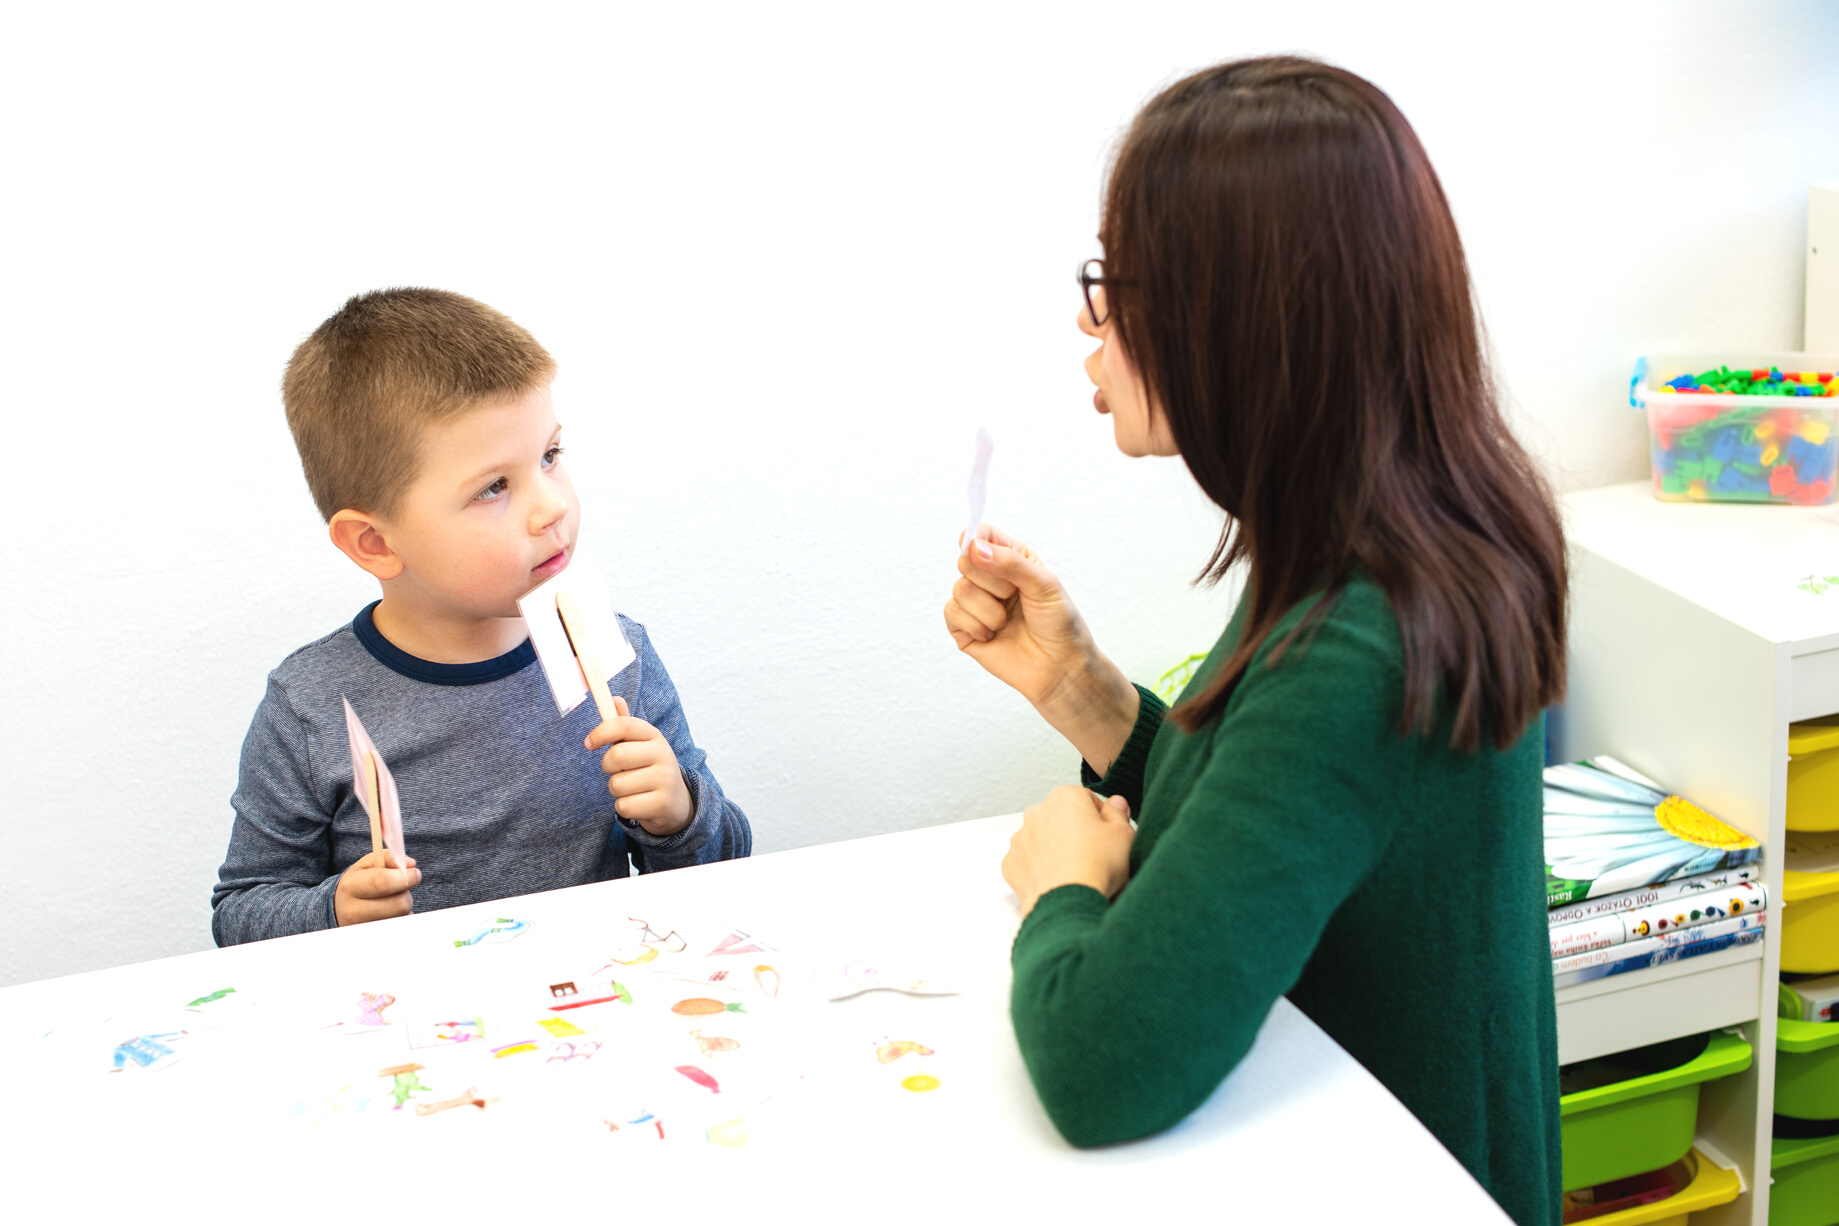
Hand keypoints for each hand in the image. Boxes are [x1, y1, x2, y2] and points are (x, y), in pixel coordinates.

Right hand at [334, 849, 419, 925]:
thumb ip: (388, 858)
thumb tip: (410, 864)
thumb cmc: (359, 883)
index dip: (405, 877)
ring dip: (404, 906)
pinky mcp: (373, 937)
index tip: (415, 873)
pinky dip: (401, 917)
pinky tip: (388, 913)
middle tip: (401, 887)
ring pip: (403, 915)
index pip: (382, 882)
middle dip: (406, 892)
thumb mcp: (366, 865)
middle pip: (400, 903)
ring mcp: (363, 929)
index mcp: (350, 886)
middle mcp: (354, 911)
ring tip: (389, 900)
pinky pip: (401, 925)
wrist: (339, 910)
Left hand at [585, 695, 693, 835]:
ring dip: (616, 789)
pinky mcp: (662, 803)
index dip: (601, 732)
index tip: (589, 743)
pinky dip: (624, 806)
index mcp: (654, 736)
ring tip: (631, 788)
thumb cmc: (649, 768)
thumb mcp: (641, 744)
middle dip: (607, 767)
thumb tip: (614, 699)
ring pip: (617, 784)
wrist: (676, 801)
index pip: (624, 725)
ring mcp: (665, 780)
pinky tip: (637, 802)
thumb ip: (624, 725)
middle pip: (616, 756)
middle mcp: (663, 754)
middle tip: (617, 771)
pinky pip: (624, 805)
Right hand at [944, 525, 1139, 773]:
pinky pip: (951, 614)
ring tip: (1006, 623)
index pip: (980, 534)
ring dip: (988, 610)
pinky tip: (992, 635)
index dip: (977, 541)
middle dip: (992, 582)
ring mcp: (975, 604)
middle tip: (1013, 598)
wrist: (1060, 668)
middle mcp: (989, 578)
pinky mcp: (964, 629)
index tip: (986, 555)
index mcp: (1010, 559)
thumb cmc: (1059, 624)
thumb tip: (974, 547)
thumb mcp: (1043, 584)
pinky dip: (975, 625)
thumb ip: (1010, 562)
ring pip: (959, 589)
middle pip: (965, 561)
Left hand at [1002, 786, 1134, 915]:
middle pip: (1061, 817)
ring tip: (1074, 870)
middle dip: (1074, 831)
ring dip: (1055, 848)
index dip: (1101, 818)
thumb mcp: (1123, 834)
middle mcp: (1037, 812)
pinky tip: (1056, 879)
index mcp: (1065, 798)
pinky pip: (1028, 861)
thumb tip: (1116, 803)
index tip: (1108, 834)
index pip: (1086, 799)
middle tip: (1093, 854)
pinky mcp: (1011, 862)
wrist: (1068, 900)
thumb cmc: (1097, 864)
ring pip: (1041, 838)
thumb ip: (1118, 813)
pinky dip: (1039, 868)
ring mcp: (1021, 837)